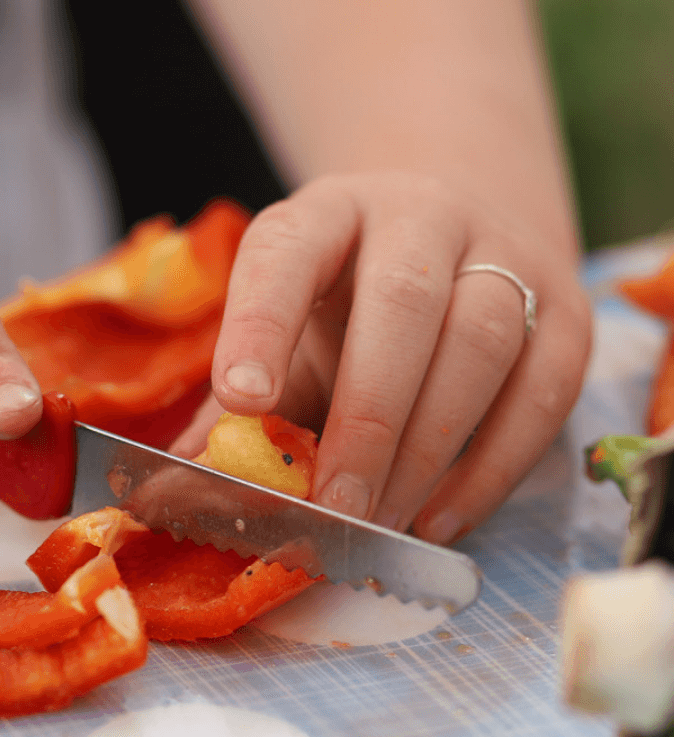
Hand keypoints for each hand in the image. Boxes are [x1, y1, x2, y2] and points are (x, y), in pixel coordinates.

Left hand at [172, 171, 591, 544]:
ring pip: (481, 343)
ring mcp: (504, 256)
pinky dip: (493, 466)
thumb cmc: (346, 306)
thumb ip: (233, 407)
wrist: (458, 237)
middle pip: (403, 304)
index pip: (289, 250)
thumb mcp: (284, 333)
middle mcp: (420, 217)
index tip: (242, 399)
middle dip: (366, 417)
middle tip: (334, 505)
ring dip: (427, 449)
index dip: (263, 322)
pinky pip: (544, 390)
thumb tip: (172, 488)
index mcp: (328, 215)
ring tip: (382, 522)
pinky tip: (439, 519)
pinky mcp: (565, 312)